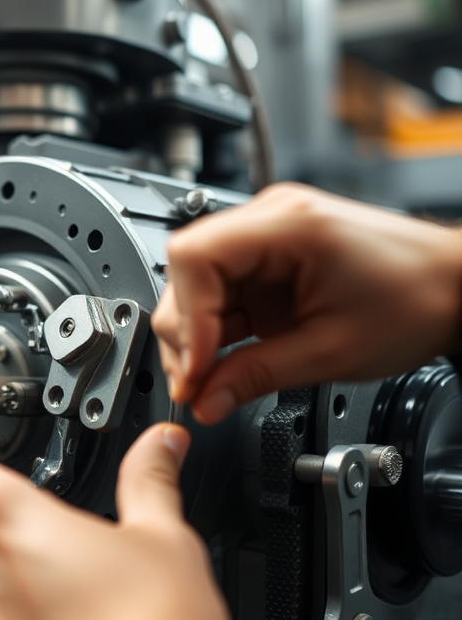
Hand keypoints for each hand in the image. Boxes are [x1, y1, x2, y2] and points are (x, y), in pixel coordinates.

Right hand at [153, 183, 461, 423]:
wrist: (456, 287)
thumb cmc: (417, 299)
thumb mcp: (331, 351)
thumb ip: (257, 376)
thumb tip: (205, 400)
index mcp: (286, 224)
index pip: (194, 256)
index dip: (185, 317)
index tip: (195, 366)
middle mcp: (269, 219)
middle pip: (187, 270)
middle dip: (184, 333)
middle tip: (195, 383)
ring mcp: (266, 237)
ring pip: (197, 285)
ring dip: (196, 335)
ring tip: (210, 379)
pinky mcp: (268, 260)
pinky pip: (221, 293)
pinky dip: (215, 331)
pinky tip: (223, 361)